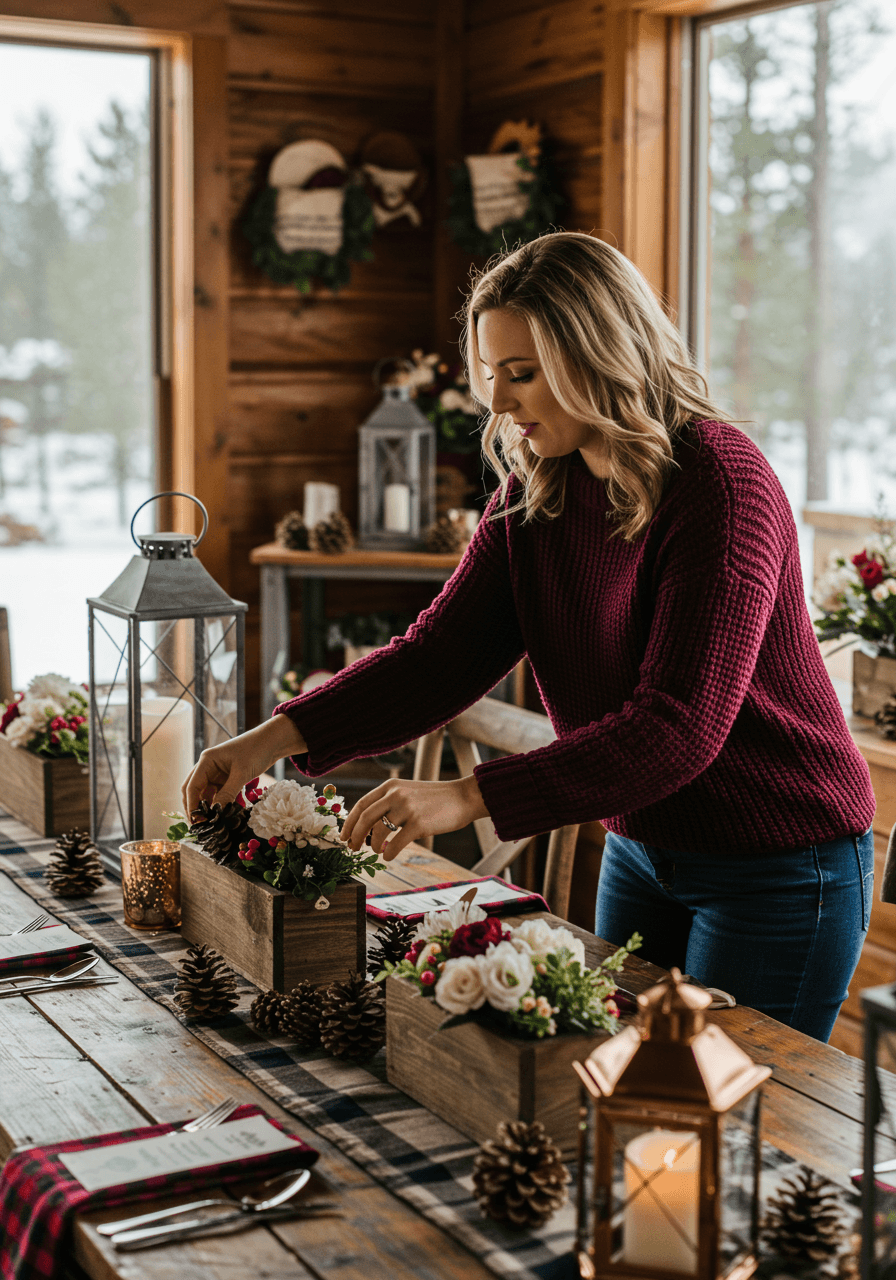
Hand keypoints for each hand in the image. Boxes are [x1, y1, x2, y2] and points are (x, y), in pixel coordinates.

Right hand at [181, 714, 306, 817]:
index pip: (192, 786)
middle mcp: (208, 767)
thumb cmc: (256, 750)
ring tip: (213, 823)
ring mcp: (216, 773)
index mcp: (206, 761)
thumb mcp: (242, 773)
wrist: (272, 741)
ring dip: (209, 807)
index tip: (196, 821)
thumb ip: (228, 793)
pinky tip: (226, 814)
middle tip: (201, 825)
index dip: (191, 805)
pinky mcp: (226, 778)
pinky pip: (218, 794)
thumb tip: (216, 812)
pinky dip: (220, 803)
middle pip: (194, 791)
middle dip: (195, 808)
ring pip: (206, 794)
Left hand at [340, 775, 489, 860]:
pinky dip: (389, 853)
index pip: (361, 804)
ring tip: (377, 851)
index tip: (343, 836)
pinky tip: (388, 857)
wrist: (463, 797)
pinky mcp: (419, 824)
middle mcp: (396, 794)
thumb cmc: (436, 799)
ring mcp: (408, 808)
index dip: (349, 822)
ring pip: (378, 832)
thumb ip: (390, 803)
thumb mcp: (409, 792)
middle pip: (365, 818)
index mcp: (391, 786)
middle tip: (352, 848)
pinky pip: (396, 844)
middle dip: (355, 836)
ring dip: (373, 846)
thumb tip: (369, 828)